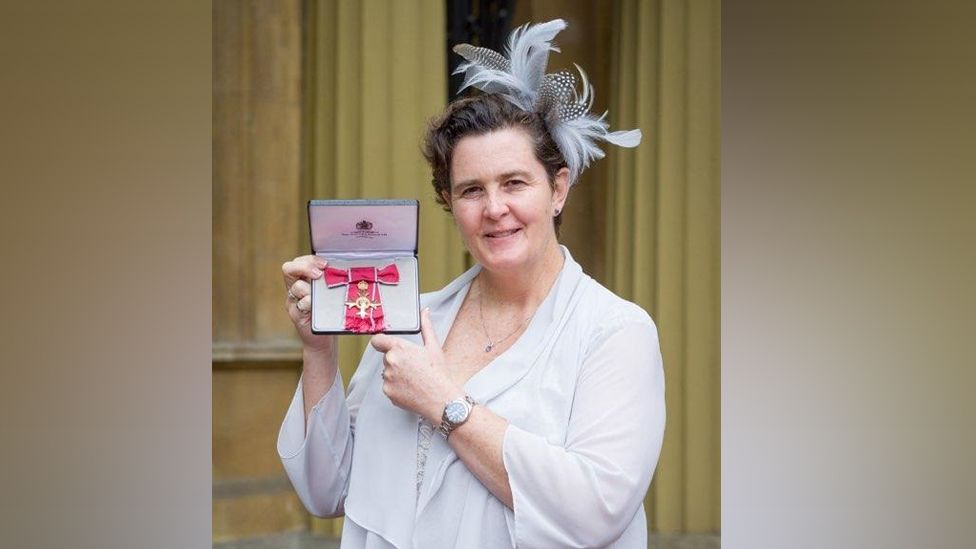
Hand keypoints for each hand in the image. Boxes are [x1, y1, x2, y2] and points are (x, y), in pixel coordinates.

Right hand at [281, 254, 336, 356]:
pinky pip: (300, 305)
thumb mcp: (329, 294)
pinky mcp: (296, 315)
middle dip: (305, 267)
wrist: (322, 339)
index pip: (297, 262)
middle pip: (288, 269)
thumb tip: (342, 269)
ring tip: (322, 297)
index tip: (325, 265)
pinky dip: (310, 304)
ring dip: (311, 289)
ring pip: (296, 287)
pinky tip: (318, 308)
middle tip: (319, 275)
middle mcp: (294, 290)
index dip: (310, 260)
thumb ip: (330, 281)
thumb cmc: (328, 314)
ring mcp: (293, 302)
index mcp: (302, 281)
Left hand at [370, 308, 461, 422]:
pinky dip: (397, 388)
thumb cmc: (439, 374)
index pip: (377, 340)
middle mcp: (390, 362)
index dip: (381, 342)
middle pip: (386, 358)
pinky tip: (411, 388)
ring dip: (396, 375)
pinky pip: (389, 387)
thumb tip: (425, 312)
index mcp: (399, 348)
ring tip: (414, 379)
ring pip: (388, 373)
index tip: (385, 345)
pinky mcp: (388, 392)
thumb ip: (426, 326)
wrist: (441, 399)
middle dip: (397, 361)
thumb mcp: (433, 347)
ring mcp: (388, 378)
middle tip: (413, 367)